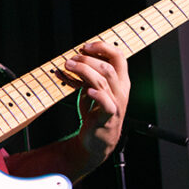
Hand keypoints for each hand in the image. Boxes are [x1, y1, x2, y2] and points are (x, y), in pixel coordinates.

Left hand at [62, 41, 130, 170]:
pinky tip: (87, 90)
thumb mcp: (90, 90)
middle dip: (88, 59)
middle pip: (108, 67)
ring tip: (68, 67)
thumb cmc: (95, 114)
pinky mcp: (109, 117)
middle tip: (71, 60)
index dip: (103, 47)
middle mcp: (121, 90)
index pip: (119, 56)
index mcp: (120, 80)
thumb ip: (83, 77)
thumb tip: (68, 62)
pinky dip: (97, 94)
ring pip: (103, 80)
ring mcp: (116, 103)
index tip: (85, 46)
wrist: (97, 141)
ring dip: (84, 70)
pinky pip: (107, 103)